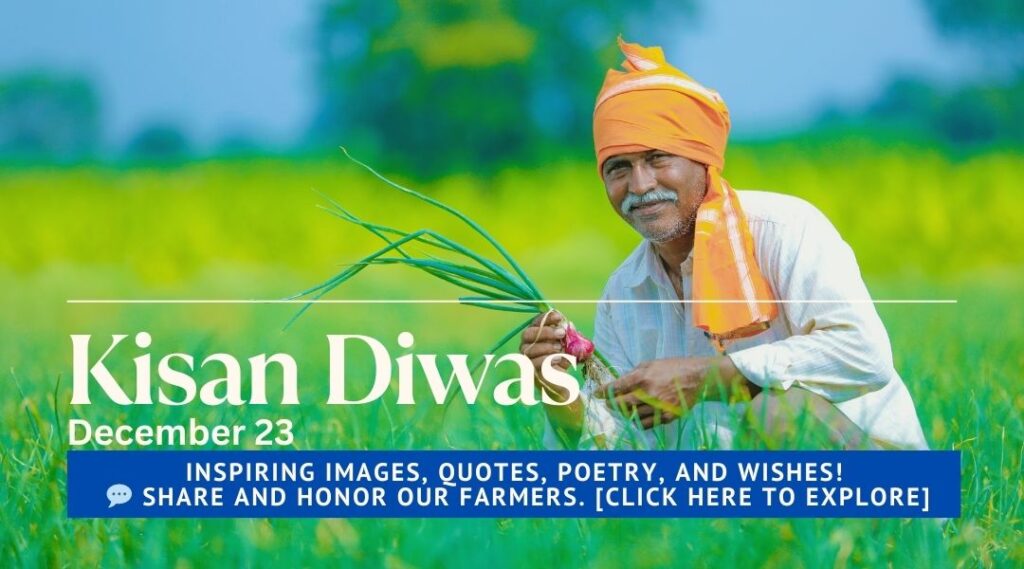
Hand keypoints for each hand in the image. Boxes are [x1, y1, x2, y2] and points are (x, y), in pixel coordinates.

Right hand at [519, 310, 570, 395]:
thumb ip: (570, 336)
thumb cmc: (563, 359)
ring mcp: (527, 358)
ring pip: (529, 349)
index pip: (536, 322)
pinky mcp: (530, 371)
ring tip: (560, 349)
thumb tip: (570, 326)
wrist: (562, 382)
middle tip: (561, 333)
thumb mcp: (570, 346)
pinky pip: (534, 364)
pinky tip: (558, 359)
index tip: (560, 317)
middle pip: (527, 334)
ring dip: (546, 347)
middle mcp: (527, 345)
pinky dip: (547, 360)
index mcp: (536, 334)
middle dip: (545, 332)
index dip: (546, 318)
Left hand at [595, 356, 745, 428]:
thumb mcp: (652, 363)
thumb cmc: (674, 367)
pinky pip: (645, 425)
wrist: (698, 378)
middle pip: (622, 405)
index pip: (617, 387)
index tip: (598, 394)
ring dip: (624, 414)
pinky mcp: (666, 417)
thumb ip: (634, 373)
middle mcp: (649, 394)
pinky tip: (635, 417)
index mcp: (644, 378)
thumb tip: (619, 382)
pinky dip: (637, 422)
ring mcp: (658, 407)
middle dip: (612, 405)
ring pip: (632, 416)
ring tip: (621, 410)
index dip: (605, 392)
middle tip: (608, 404)